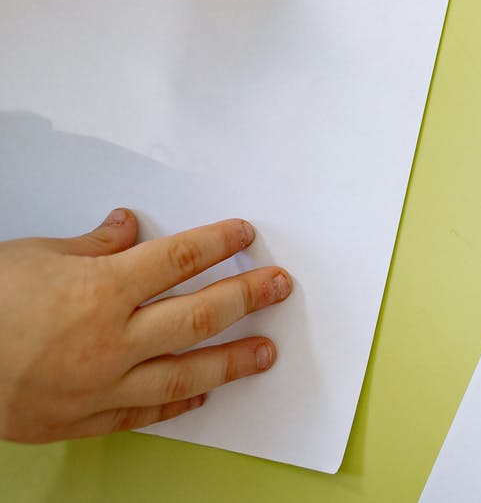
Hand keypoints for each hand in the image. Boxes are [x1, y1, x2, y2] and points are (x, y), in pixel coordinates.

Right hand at [0, 211, 291, 442]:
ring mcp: (99, 385)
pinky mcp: (81, 420)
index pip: (180, 259)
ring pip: (184, 374)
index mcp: (102, 290)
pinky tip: (201, 397)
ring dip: (232, 361)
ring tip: (266, 352)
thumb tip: (127, 228)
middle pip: (199, 315)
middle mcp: (111, 340)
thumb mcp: (33, 256)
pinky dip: (176, 404)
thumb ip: (90, 246)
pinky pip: (142, 412)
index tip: (245, 235)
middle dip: (247, 297)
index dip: (219, 244)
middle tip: (279, 287)